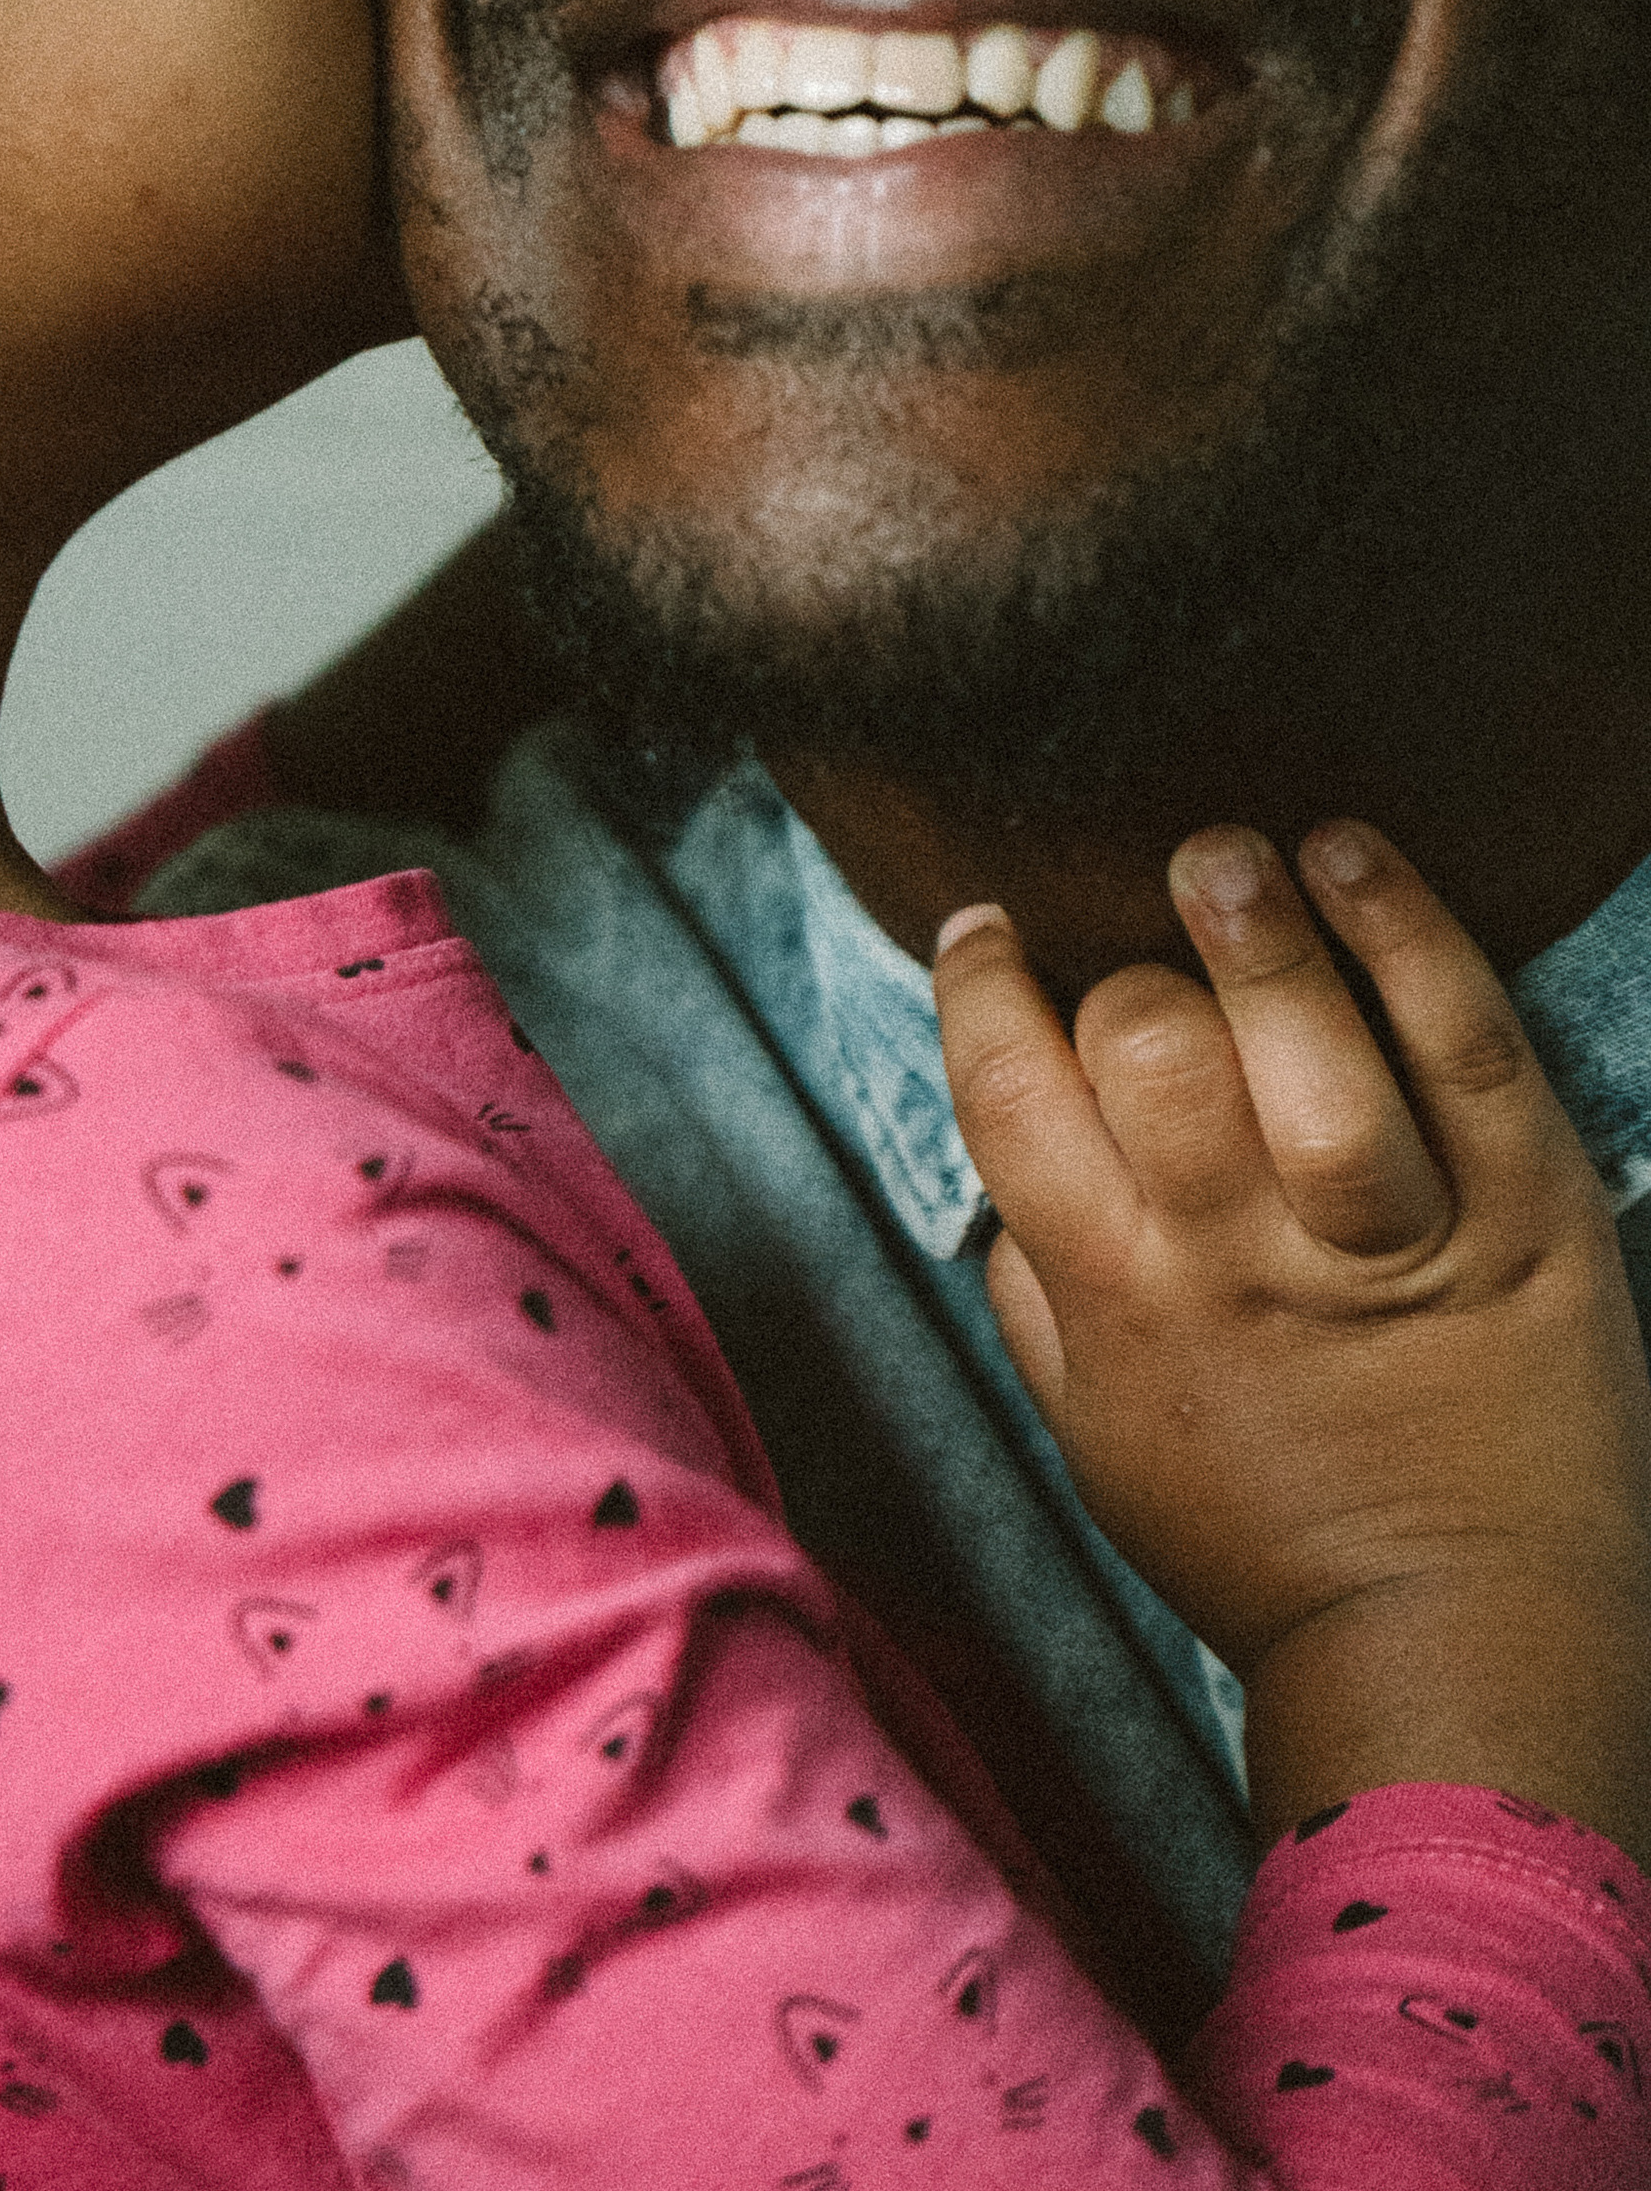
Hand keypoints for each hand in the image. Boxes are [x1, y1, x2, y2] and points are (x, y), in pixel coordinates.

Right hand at [934, 821, 1650, 1858]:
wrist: (1460, 1655)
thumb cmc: (1261, 1544)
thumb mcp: (1097, 1437)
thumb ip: (1034, 1294)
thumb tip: (1002, 1166)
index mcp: (1117, 1299)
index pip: (1006, 1090)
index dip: (980, 984)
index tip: (987, 929)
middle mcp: (1236, 1256)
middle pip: (1143, 1043)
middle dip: (1129, 961)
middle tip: (1147, 923)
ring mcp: (1388, 1234)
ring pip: (1300, 1036)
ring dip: (1251, 917)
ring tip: (1231, 855)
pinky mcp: (1527, 1214)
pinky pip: (1466, 1042)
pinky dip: (1410, 931)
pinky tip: (1355, 854)